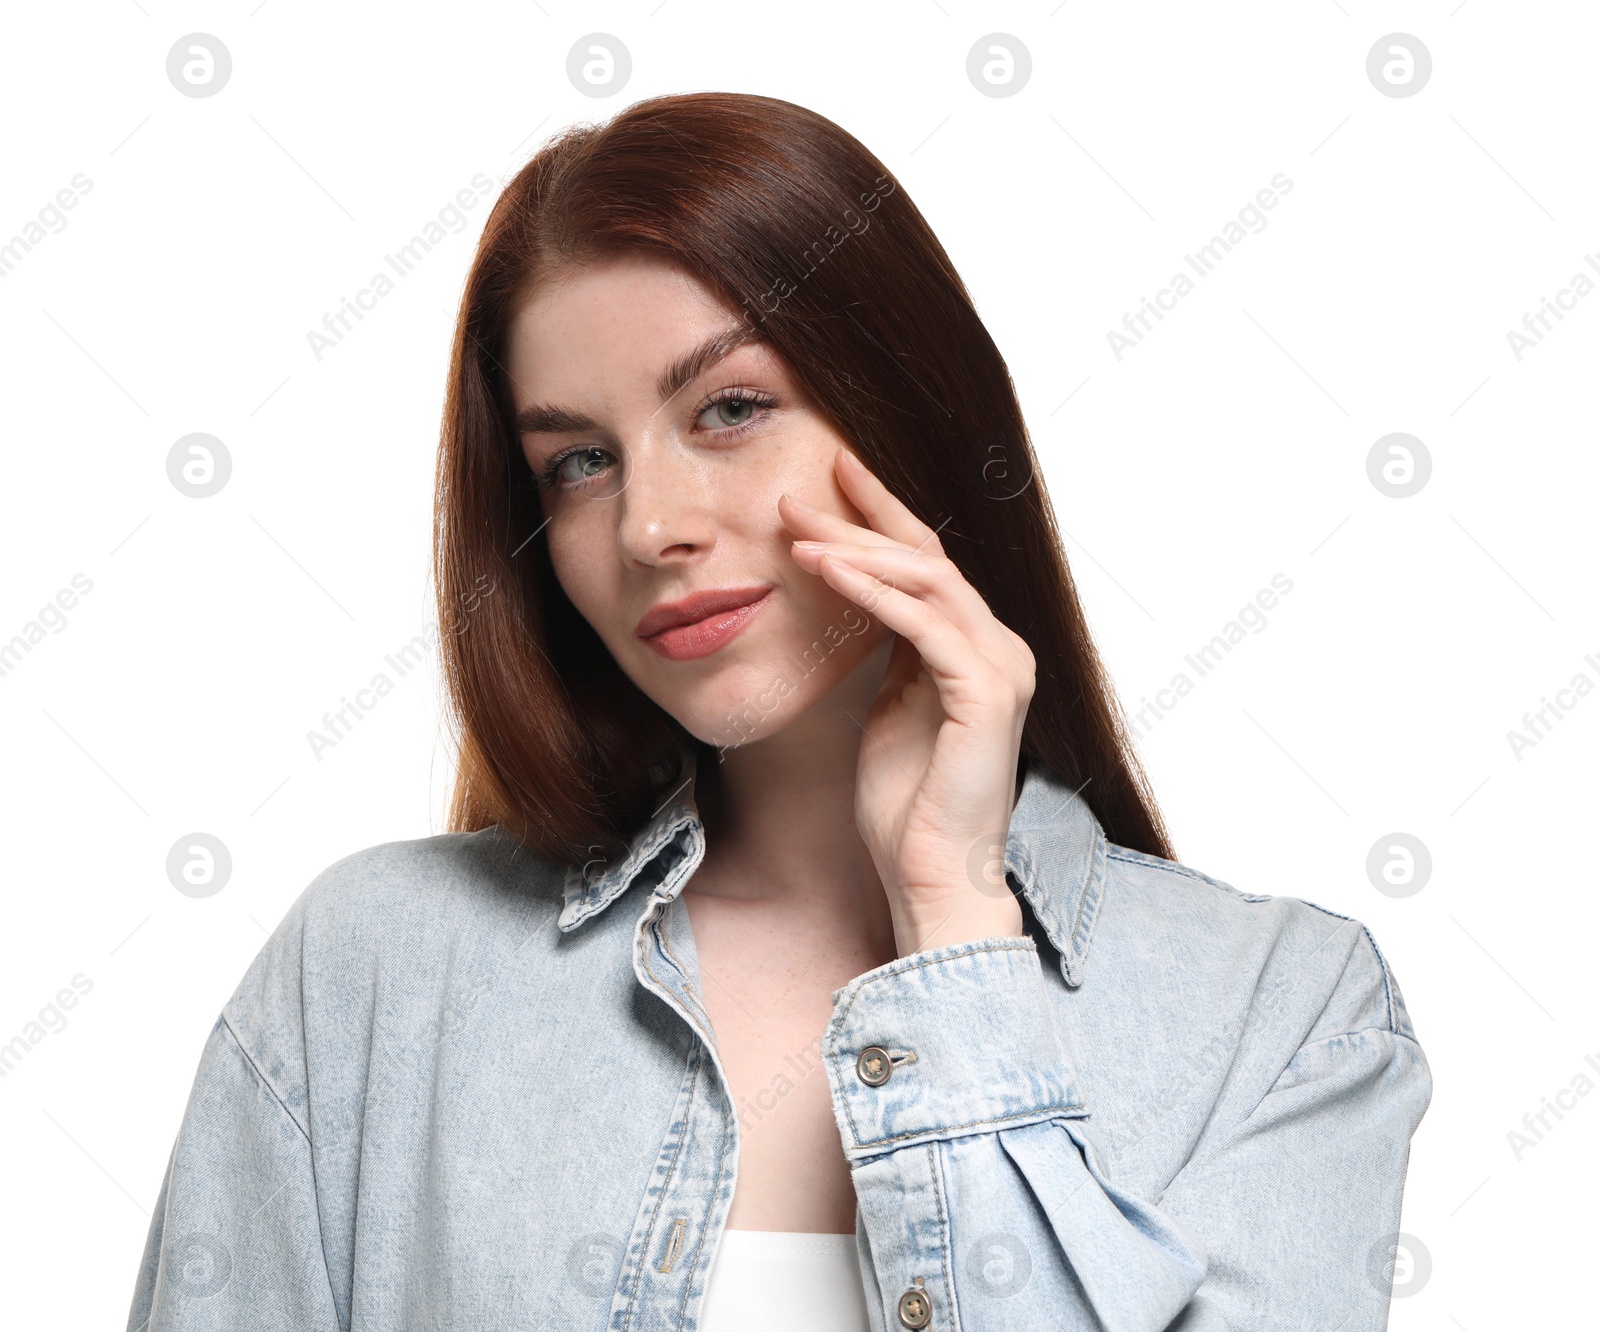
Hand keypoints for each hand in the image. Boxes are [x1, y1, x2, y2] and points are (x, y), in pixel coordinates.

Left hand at [782, 447, 1035, 956]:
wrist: (934, 877)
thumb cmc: (908, 807)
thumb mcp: (893, 711)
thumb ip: (894, 660)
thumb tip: (866, 613)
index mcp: (978, 652)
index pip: (927, 566)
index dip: (879, 519)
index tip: (830, 481)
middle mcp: (1000, 649)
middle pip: (928, 559)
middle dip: (860, 520)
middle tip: (795, 496)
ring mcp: (1000, 668)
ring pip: (927, 580)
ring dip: (856, 550)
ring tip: (798, 530)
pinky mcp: (985, 694)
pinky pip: (922, 624)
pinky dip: (871, 592)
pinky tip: (825, 570)